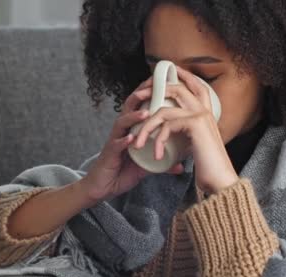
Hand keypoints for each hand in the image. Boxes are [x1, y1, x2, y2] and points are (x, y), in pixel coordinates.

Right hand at [81, 77, 184, 202]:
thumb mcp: (146, 165)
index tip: (163, 81)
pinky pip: (115, 145)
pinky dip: (123, 141)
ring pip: (121, 123)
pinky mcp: (109, 153)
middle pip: (129, 107)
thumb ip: (162, 162)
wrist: (103, 187)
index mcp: (131, 128)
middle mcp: (122, 130)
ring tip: (146, 113)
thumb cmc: (123, 171)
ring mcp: (114, 140)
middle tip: (153, 85)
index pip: (140, 106)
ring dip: (134, 117)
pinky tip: (131, 138)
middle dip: (140, 94)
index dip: (149, 92)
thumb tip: (181, 165)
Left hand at [132, 66, 238, 194]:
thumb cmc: (209, 168)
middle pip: (176, 89)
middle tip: (138, 96)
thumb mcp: (195, 146)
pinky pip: (168, 125)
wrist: (220, 181)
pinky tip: (155, 155)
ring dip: (147, 126)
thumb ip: (186, 134)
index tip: (168, 70)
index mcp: (206, 114)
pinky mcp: (195, 125)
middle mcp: (205, 110)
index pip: (196, 86)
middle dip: (154, 90)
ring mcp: (201, 115)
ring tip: (138, 142)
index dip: (183, 76)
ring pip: (165, 110)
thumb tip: (171, 130)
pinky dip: (157, 140)